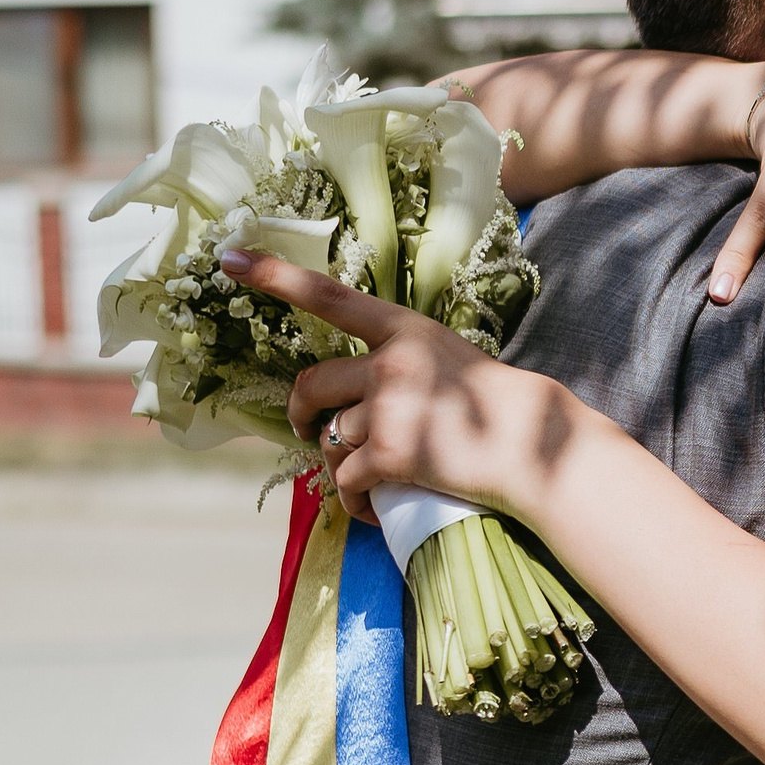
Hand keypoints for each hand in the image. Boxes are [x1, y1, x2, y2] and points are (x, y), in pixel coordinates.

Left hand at [219, 249, 559, 524]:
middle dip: (299, 413)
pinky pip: (345, 481)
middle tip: (305, 430)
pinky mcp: (390, 452)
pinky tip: (373, 508)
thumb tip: (343, 418)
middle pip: (311, 384)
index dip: (276, 276)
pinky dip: (354, 502)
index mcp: (405, 330)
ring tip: (366, 483)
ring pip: (329, 441)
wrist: (533, 446)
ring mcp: (389, 406)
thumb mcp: (448, 364)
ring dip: (338, 467)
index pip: (330, 296)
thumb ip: (398, 369)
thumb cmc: (496, 410)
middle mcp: (391, 361)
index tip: (230, 257)